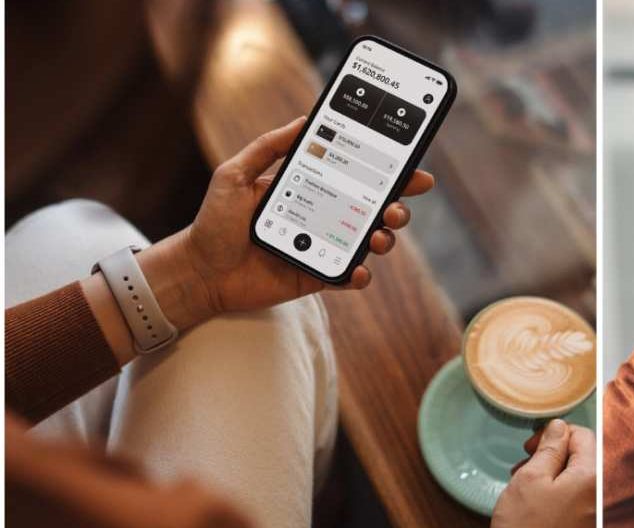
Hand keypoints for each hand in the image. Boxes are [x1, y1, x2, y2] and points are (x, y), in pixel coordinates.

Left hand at [146, 116, 434, 328]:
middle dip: (397, 207)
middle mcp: (323, 217)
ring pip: (369, 242)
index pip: (356, 176)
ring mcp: (322, 247)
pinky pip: (348, 276)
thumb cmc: (213, 222)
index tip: (411, 168)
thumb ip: (268, 147)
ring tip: (377, 237)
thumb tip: (305, 121)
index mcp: (311, 189)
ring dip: (384, 239)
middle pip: (374, 209)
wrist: (199, 270)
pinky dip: (359, 275)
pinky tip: (358, 270)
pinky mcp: (316, 276)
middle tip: (397, 208)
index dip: (388, 173)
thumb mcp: (235, 174)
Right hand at [462, 420, 594, 527]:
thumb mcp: (531, 477)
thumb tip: (560, 427)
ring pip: (578, 479)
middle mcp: (602, 495)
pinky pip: (577, 501)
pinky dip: (557, 495)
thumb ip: (550, 447)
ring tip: (524, 485)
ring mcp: (597, 516)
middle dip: (552, 454)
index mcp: (593, 476)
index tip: (531, 445)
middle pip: (583, 457)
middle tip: (524, 463)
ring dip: (552, 474)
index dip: (553, 434)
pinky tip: (535, 505)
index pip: (583, 435)